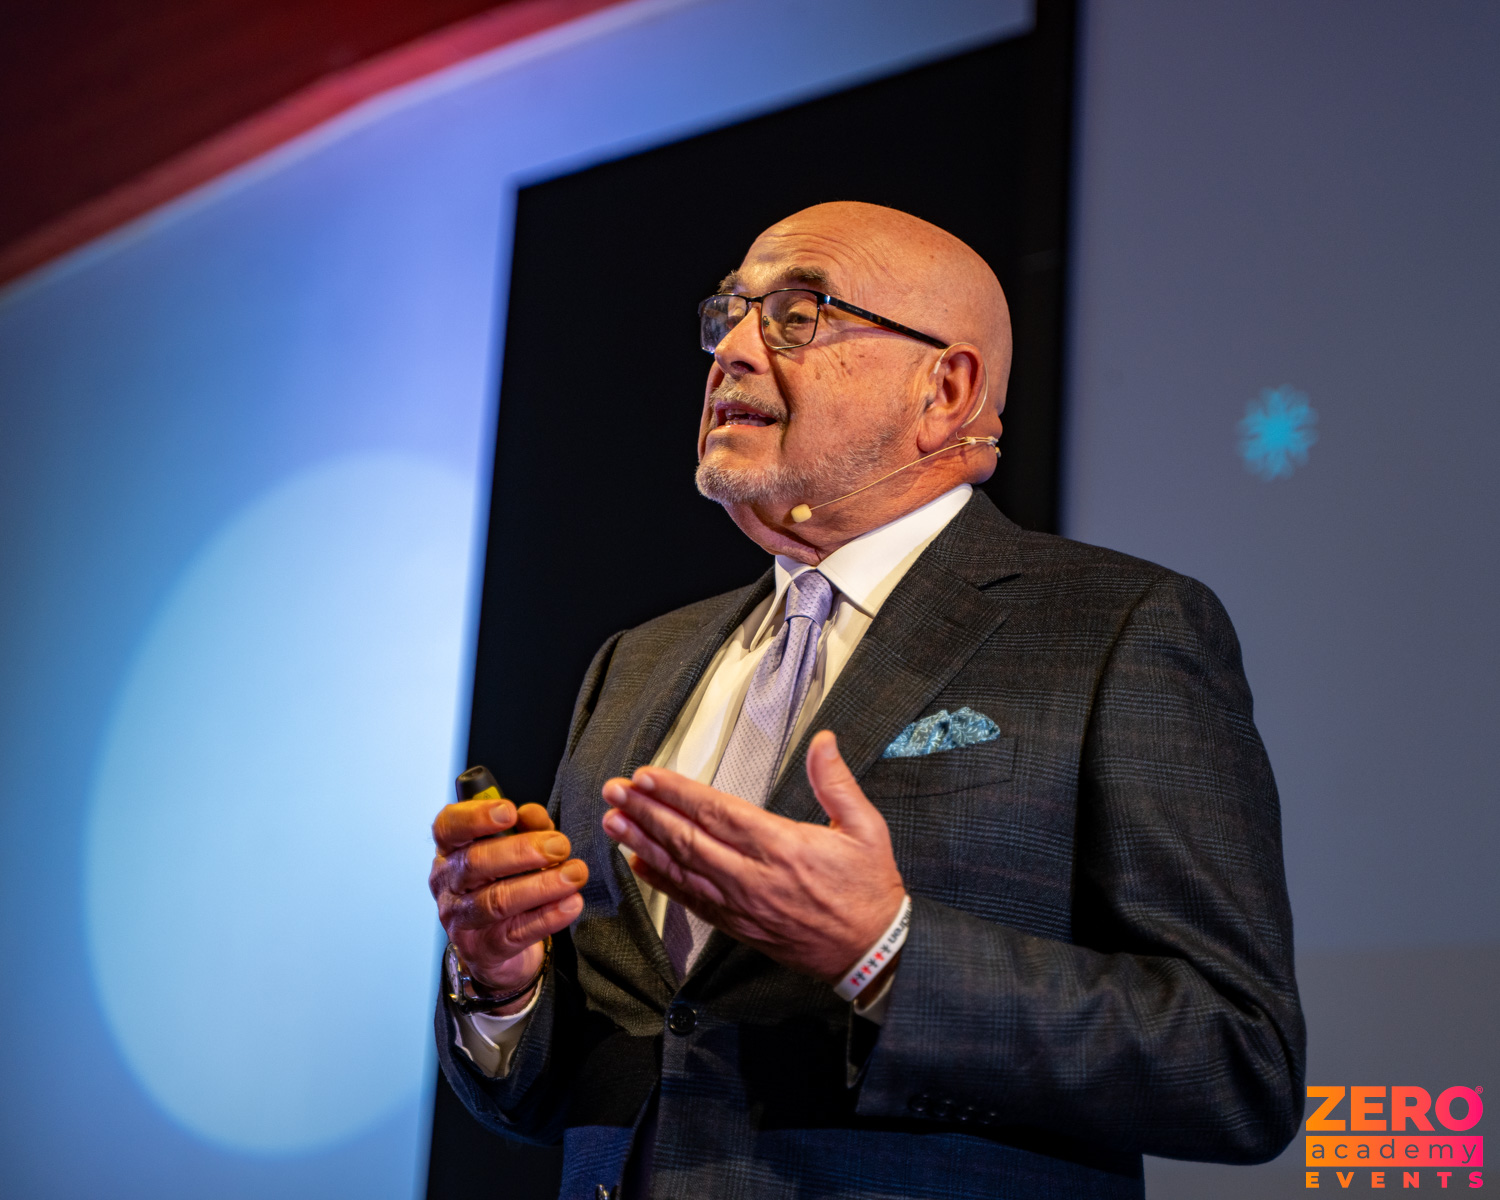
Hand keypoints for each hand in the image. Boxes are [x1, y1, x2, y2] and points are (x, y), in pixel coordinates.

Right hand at [429, 797, 587, 1010]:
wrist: (498, 946)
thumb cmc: (503, 884)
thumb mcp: (516, 849)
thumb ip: (526, 828)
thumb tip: (532, 813)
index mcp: (451, 851)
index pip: (448, 827)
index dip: (475, 817)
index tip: (510, 811)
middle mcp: (448, 884)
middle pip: (475, 863)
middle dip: (521, 851)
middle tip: (559, 846)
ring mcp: (461, 920)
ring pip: (497, 901)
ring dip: (541, 886)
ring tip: (574, 875)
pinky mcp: (483, 950)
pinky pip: (516, 932)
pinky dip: (547, 917)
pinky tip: (570, 904)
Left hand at [600, 730, 904, 983]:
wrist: (872, 951)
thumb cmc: (869, 888)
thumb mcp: (866, 828)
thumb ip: (837, 783)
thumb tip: (823, 741)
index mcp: (782, 846)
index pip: (717, 812)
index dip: (676, 793)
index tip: (646, 777)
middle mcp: (754, 877)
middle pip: (688, 839)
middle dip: (646, 812)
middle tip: (615, 791)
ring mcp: (742, 905)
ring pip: (682, 871)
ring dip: (643, 844)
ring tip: (613, 821)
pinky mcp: (739, 927)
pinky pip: (691, 902)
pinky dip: (661, 883)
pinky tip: (638, 865)